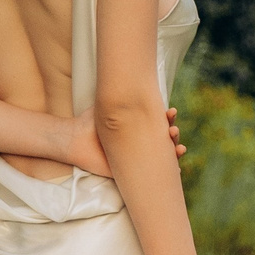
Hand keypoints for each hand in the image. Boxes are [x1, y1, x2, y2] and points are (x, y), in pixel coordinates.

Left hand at [67, 107, 183, 175]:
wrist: (75, 139)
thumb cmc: (90, 121)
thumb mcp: (109, 105)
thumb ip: (122, 96)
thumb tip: (135, 80)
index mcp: (138, 129)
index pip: (160, 124)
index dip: (169, 119)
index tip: (172, 112)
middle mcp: (140, 143)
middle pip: (165, 140)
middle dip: (174, 135)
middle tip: (173, 130)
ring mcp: (137, 158)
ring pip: (163, 157)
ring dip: (175, 152)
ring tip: (179, 149)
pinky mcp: (130, 172)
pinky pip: (152, 175)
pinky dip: (168, 173)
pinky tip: (177, 170)